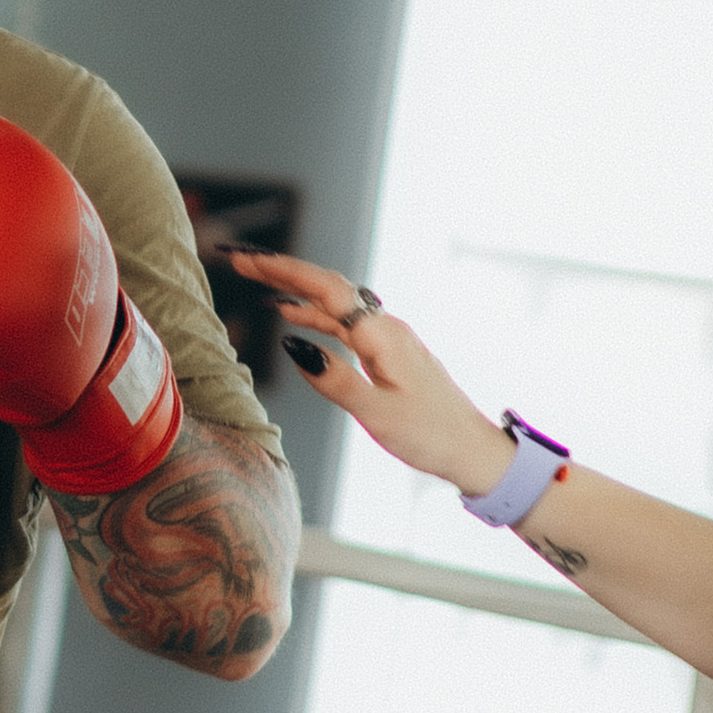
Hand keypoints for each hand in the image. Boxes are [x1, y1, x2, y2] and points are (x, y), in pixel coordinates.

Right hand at [225, 251, 508, 493]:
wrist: (472, 451)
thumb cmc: (430, 434)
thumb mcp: (376, 412)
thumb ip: (334, 379)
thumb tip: (293, 345)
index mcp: (381, 335)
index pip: (324, 291)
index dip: (283, 272)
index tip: (247, 261)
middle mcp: (384, 328)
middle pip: (326, 289)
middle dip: (282, 272)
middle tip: (240, 261)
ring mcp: (387, 340)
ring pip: (333, 305)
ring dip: (294, 291)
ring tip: (257, 280)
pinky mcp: (387, 355)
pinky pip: (343, 325)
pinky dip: (314, 316)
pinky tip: (293, 317)